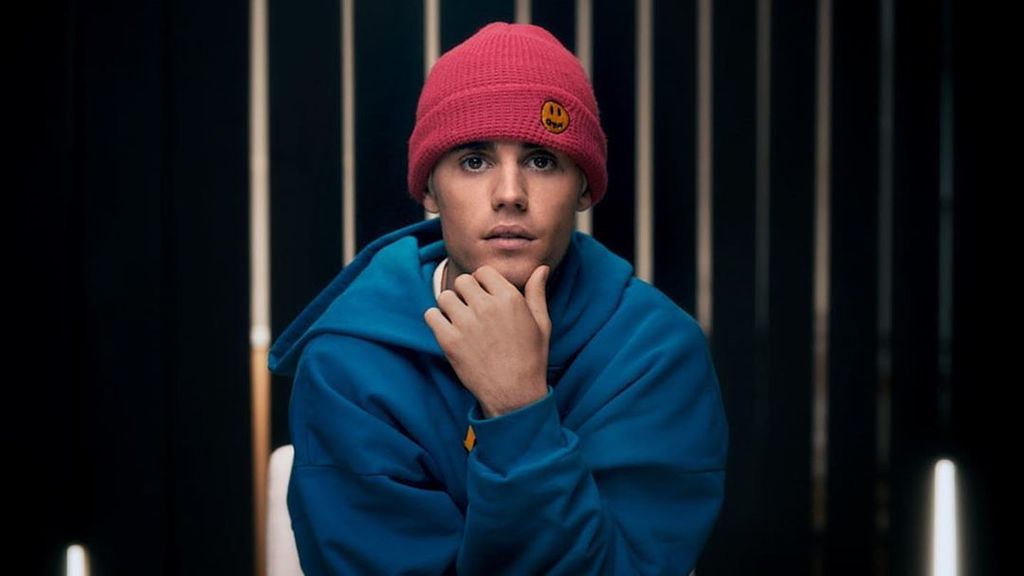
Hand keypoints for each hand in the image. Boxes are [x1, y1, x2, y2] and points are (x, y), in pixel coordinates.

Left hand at [424, 265, 551, 417]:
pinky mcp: (449, 341)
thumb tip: (540, 269)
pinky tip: (447, 330)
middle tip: (471, 309)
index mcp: (510, 298)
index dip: (482, 282)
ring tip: (459, 320)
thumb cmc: (530, 359)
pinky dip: (436, 320)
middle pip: (462, 281)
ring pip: (445, 296)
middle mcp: (486, 306)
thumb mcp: (541, 323)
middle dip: (465, 292)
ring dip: (450, 306)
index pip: (483, 272)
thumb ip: (537, 293)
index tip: (484, 296)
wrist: (515, 394)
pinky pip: (431, 316)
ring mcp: (466, 323)